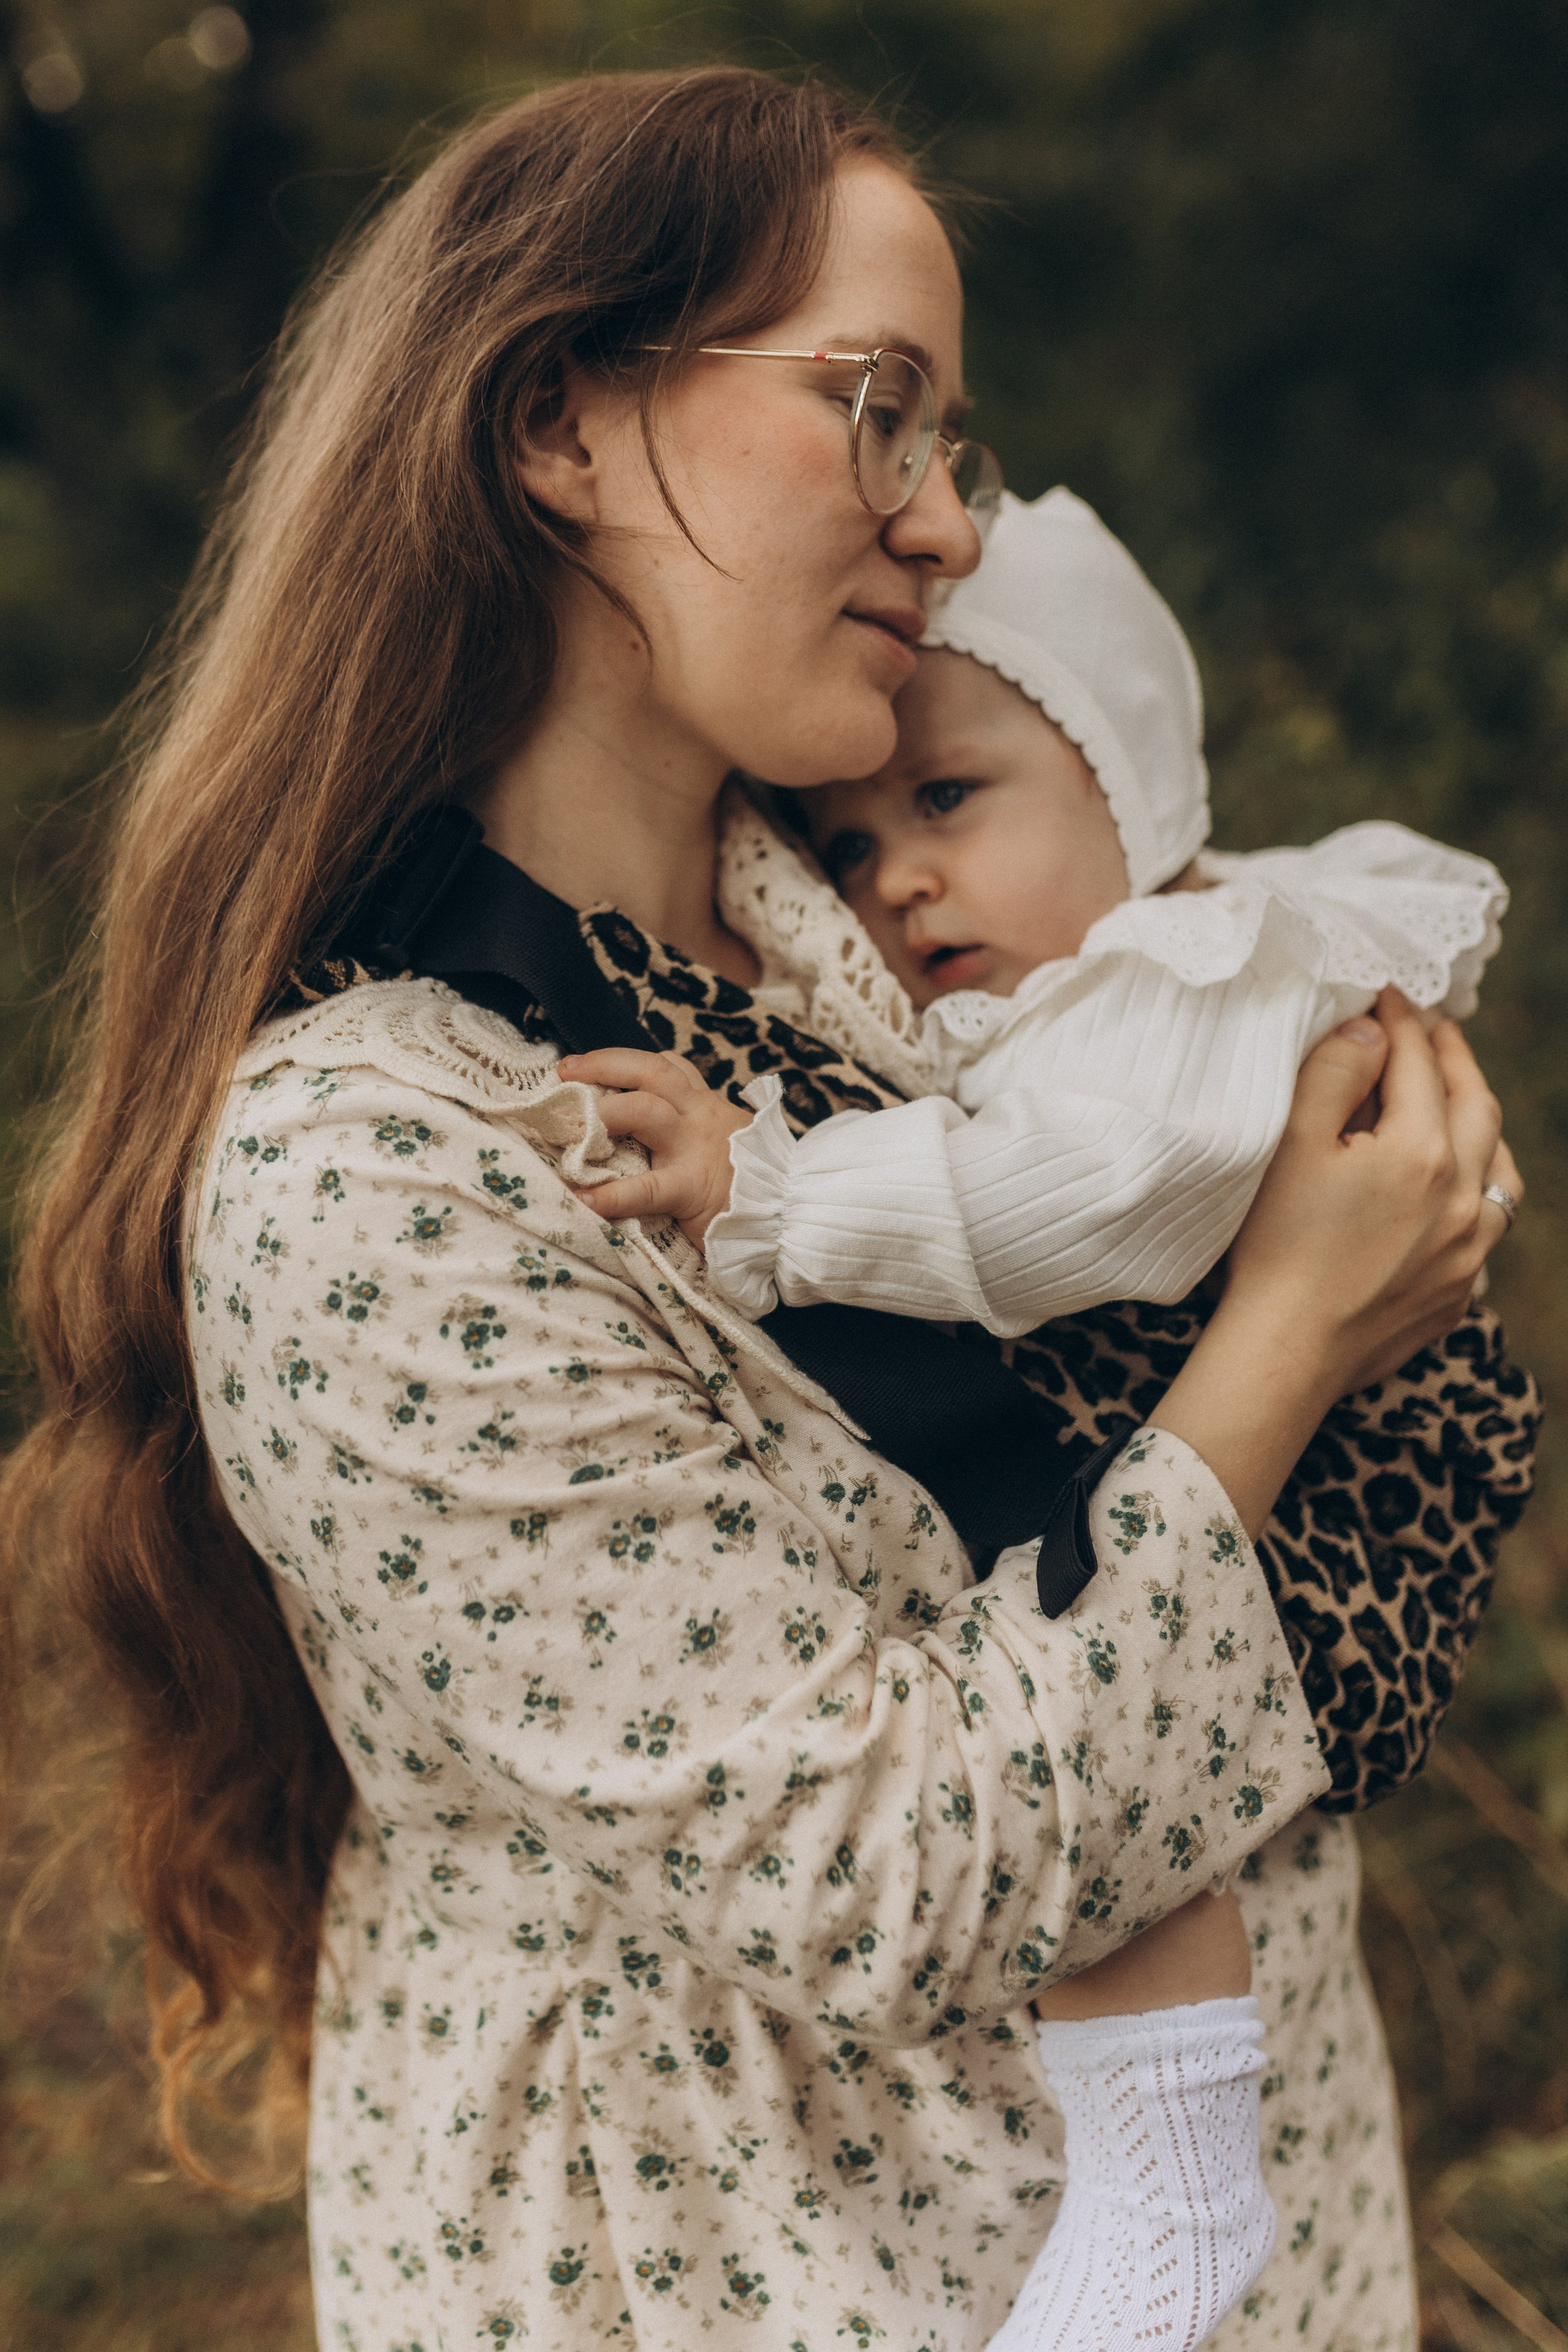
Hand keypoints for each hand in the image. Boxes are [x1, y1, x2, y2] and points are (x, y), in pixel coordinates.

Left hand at [557, 1049, 754, 1247]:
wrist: (790, 1215)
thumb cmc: (749, 1184)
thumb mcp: (722, 1140)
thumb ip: (689, 1128)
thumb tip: (639, 1129)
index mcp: (705, 1106)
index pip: (668, 1066)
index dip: (624, 1061)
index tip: (588, 1064)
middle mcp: (699, 1116)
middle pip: (652, 1071)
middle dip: (605, 1065)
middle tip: (566, 1071)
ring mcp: (695, 1149)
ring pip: (646, 1110)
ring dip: (604, 1113)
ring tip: (570, 1127)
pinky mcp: (692, 1189)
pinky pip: (647, 1188)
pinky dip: (612, 1194)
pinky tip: (586, 1199)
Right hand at [1152, 989, 1520, 1536]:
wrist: (1286, 1352)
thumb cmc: (1278, 1246)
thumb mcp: (1292, 1143)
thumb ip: (1335, 1072)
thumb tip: (1371, 1029)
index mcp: (1422, 1151)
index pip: (1420, 1064)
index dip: (1403, 1021)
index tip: (1389, 995)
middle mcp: (1464, 1197)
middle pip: (1476, 1106)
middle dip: (1455, 1059)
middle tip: (1437, 1029)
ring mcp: (1470, 1251)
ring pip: (1500, 1168)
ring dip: (1483, 1124)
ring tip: (1463, 1101)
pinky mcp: (1458, 1290)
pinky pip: (1488, 1226)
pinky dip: (1479, 1188)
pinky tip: (1456, 1187)